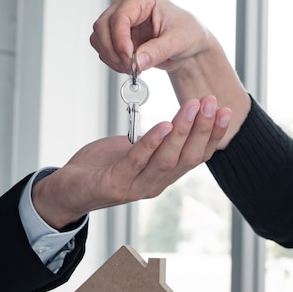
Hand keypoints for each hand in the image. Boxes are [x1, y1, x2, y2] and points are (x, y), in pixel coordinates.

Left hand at [31, 96, 231, 228]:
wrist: (67, 189)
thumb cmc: (101, 167)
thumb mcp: (134, 151)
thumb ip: (153, 143)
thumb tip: (171, 122)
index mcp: (163, 175)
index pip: (196, 156)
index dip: (213, 134)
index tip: (225, 110)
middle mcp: (155, 184)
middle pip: (188, 157)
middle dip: (203, 129)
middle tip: (213, 102)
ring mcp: (136, 186)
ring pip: (168, 159)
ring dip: (183, 131)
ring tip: (192, 106)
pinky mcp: (116, 184)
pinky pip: (137, 161)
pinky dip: (152, 142)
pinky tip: (162, 124)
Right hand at [90, 0, 250, 149]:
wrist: (187, 47)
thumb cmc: (187, 34)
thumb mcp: (179, 42)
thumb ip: (158, 51)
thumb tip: (137, 62)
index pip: (120, 16)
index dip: (120, 40)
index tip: (128, 59)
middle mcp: (126, 5)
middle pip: (103, 26)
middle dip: (113, 51)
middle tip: (130, 68)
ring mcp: (118, 19)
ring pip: (98, 38)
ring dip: (111, 58)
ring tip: (132, 68)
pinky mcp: (115, 35)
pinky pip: (102, 48)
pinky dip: (112, 61)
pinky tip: (129, 65)